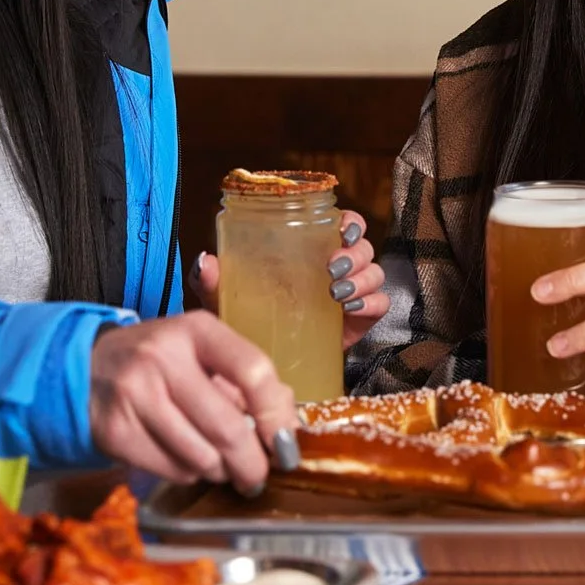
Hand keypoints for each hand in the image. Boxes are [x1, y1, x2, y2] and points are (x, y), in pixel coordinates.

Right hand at [88, 312, 296, 493]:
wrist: (83, 367)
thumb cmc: (159, 361)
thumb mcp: (200, 350)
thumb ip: (243, 379)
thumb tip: (286, 426)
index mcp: (196, 330)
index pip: (252, 370)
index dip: (277, 414)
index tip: (286, 444)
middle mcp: (162, 358)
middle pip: (227, 427)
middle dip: (252, 463)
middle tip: (258, 477)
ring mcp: (134, 395)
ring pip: (201, 457)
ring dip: (221, 471)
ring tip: (222, 466)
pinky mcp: (115, 432)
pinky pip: (172, 470)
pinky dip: (190, 474)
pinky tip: (187, 460)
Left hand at [194, 210, 386, 348]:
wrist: (270, 362)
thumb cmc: (252, 319)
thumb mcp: (229, 299)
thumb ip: (215, 282)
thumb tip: (205, 262)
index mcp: (313, 250)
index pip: (344, 223)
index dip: (350, 222)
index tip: (340, 231)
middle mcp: (339, 266)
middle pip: (364, 246)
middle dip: (353, 254)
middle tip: (331, 269)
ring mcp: (354, 292)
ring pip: (375, 272)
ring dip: (362, 278)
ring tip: (337, 293)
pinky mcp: (362, 318)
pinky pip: (380, 304)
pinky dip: (371, 303)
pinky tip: (351, 309)